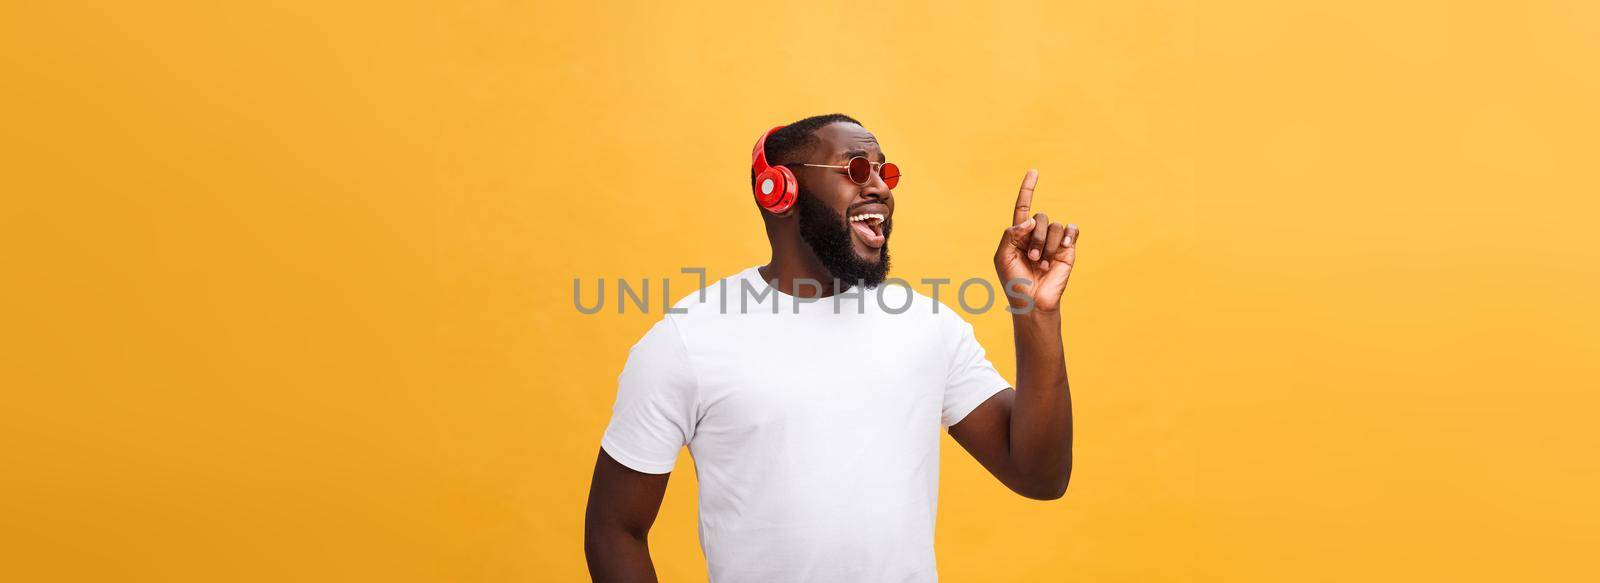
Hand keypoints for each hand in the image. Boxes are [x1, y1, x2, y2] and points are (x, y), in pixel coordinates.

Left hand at [994, 169, 1079, 313]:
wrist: (1032, 302)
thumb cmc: (1014, 281)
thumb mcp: (1002, 256)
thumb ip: (1010, 234)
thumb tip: (1029, 220)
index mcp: (1019, 234)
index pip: (1023, 206)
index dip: (1028, 189)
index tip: (1034, 172)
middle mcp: (1037, 234)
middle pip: (1040, 217)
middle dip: (1035, 238)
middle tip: (1031, 259)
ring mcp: (1054, 241)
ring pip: (1054, 226)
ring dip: (1047, 246)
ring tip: (1042, 264)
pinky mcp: (1068, 249)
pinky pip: (1071, 230)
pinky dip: (1067, 237)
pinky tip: (1062, 250)